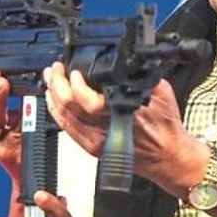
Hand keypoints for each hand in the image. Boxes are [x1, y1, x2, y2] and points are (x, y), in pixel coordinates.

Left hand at [45, 62, 198, 184]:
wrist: (167, 155)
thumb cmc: (165, 126)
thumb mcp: (161, 92)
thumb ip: (142, 75)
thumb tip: (127, 61)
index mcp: (122, 113)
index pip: (88, 100)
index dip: (75, 84)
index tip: (73, 70)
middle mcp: (106, 128)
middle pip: (70, 107)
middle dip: (57, 84)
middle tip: (56, 69)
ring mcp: (96, 140)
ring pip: (64, 118)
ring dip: (53, 96)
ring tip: (50, 79)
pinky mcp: (91, 147)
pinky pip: (66, 129)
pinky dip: (56, 113)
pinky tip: (53, 102)